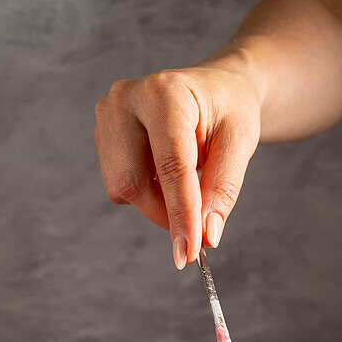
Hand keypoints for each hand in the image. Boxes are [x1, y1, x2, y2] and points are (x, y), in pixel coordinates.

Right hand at [94, 58, 261, 268]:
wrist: (214, 89)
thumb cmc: (228, 111)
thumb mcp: (240, 143)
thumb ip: (223, 189)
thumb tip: (206, 235)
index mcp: (165, 92)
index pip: (170, 165)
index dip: (180, 214)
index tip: (187, 253)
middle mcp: (126, 99)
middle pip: (133, 182)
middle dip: (164, 213)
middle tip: (193, 225)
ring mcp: (107, 116)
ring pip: (122, 188)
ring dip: (156, 203)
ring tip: (184, 182)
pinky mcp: (101, 135)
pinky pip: (118, 184)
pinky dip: (145, 192)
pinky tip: (162, 172)